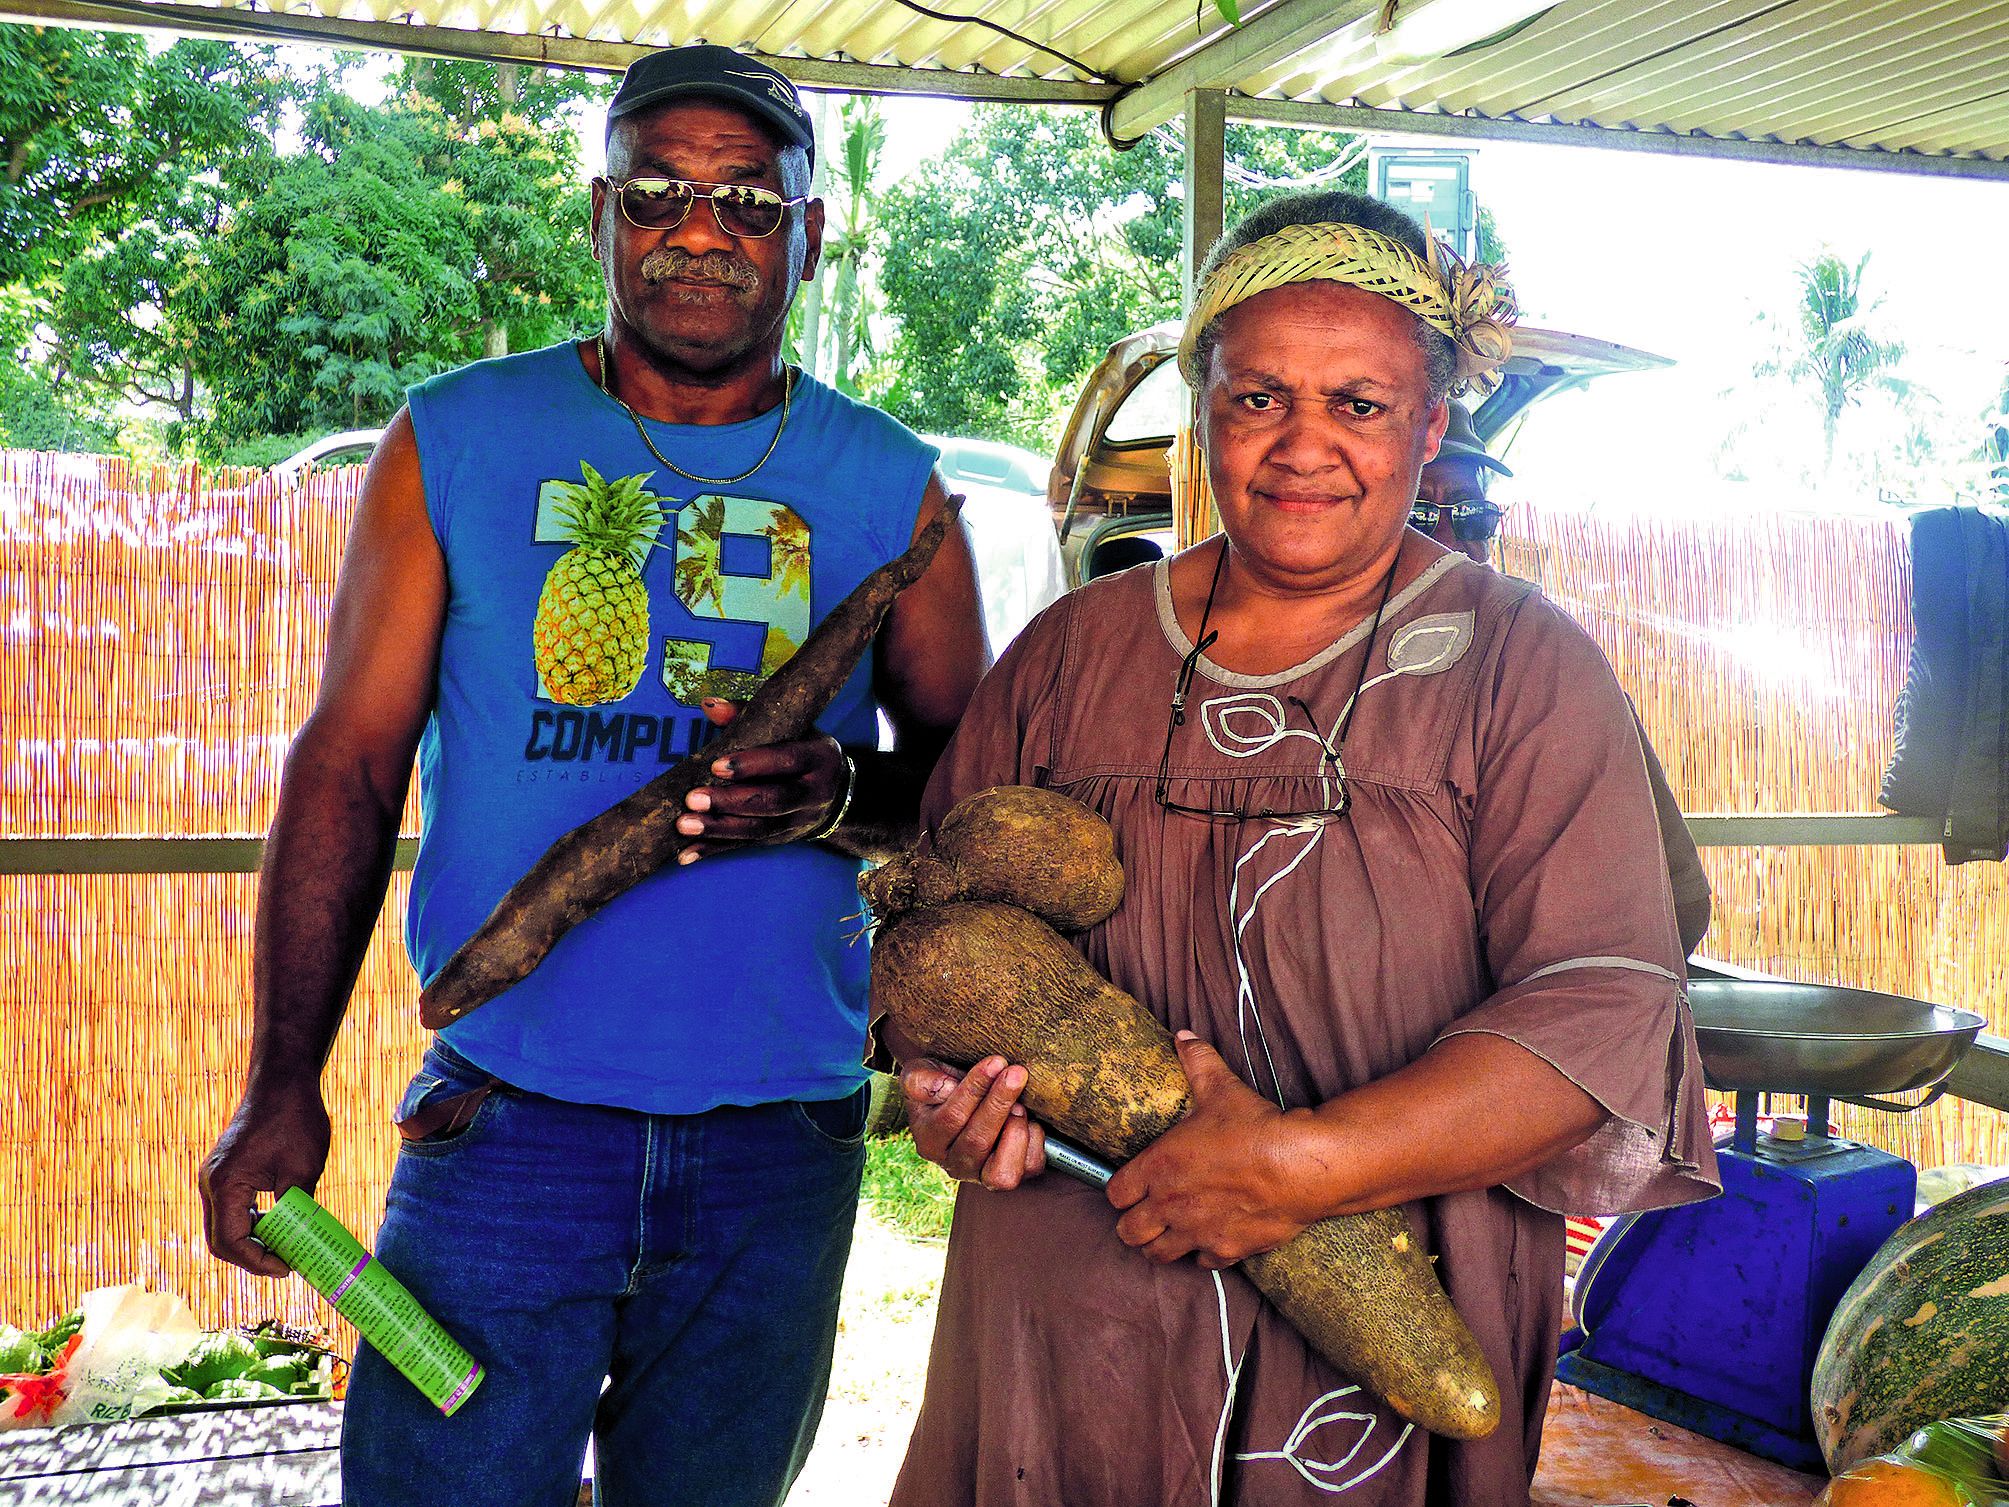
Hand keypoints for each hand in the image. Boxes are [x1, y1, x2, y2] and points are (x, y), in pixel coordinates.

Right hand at [199, 1080, 331, 1276]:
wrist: (282, 1082)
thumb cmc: (294, 1119)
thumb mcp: (303, 1170)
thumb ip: (296, 1210)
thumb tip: (302, 1244)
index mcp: (225, 1185)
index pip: (230, 1242)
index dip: (257, 1262)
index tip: (287, 1268)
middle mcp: (211, 1183)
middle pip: (220, 1240)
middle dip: (252, 1258)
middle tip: (286, 1265)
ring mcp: (215, 1177)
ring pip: (224, 1226)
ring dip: (250, 1241)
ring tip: (285, 1248)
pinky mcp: (224, 1171)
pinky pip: (230, 1209)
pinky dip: (250, 1223)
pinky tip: (277, 1225)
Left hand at [675, 698, 847, 862]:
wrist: (837, 791)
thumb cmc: (803, 749)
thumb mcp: (791, 728)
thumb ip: (749, 715)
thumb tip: (710, 705)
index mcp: (817, 758)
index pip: (786, 761)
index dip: (752, 765)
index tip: (716, 766)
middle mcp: (812, 794)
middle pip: (772, 801)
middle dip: (730, 802)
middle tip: (693, 799)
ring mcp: (797, 821)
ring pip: (758, 830)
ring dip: (718, 829)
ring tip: (685, 824)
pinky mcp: (780, 840)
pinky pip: (746, 846)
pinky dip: (715, 850)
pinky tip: (687, 854)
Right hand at [901, 1055, 1046, 1189]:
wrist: (963, 1100)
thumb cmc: (942, 1084)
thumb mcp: (920, 1074)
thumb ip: (920, 1079)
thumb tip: (946, 1087)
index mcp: (928, 1139)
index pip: (951, 1118)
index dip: (975, 1089)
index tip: (995, 1062)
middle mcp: (953, 1164)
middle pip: (977, 1141)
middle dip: (999, 1102)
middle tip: (1016, 1073)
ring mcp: (982, 1174)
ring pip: (1001, 1172)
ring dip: (1015, 1132)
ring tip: (1020, 1104)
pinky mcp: (1010, 1174)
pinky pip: (1029, 1167)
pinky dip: (1034, 1142)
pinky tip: (1029, 1119)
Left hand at [1106, 1032, 1312, 1267]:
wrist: (1300, 1166)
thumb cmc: (1254, 1127)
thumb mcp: (1220, 1088)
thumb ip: (1197, 1062)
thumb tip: (1183, 1036)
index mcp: (1158, 1167)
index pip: (1115, 1194)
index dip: (1121, 1191)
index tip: (1131, 1187)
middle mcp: (1169, 1205)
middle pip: (1129, 1233)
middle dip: (1134, 1225)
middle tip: (1147, 1215)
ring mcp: (1196, 1232)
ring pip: (1158, 1255)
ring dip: (1161, 1244)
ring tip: (1170, 1232)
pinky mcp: (1226, 1251)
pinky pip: (1202, 1263)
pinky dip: (1202, 1254)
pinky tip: (1210, 1239)